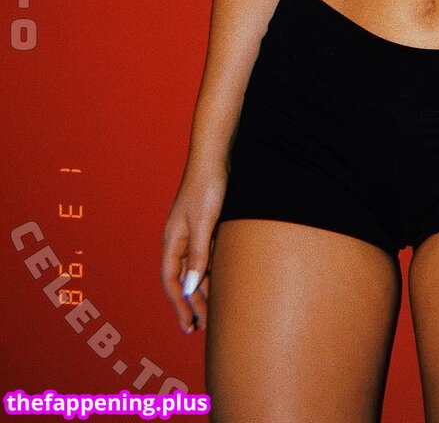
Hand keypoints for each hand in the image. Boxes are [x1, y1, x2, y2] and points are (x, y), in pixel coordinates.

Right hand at [161, 163, 226, 334]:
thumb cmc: (208, 186)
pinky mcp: (206, 225)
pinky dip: (212, 272)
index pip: (172, 281)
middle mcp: (179, 239)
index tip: (189, 326)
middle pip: (183, 279)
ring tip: (214, 314)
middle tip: (203, 328)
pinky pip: (206, 256)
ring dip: (203, 290)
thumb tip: (190, 289)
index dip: (179, 305)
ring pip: (196, 269)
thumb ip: (198, 255)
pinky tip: (222, 284)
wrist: (215, 156)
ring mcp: (192, 232)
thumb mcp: (204, 222)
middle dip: (192, 304)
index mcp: (172, 240)